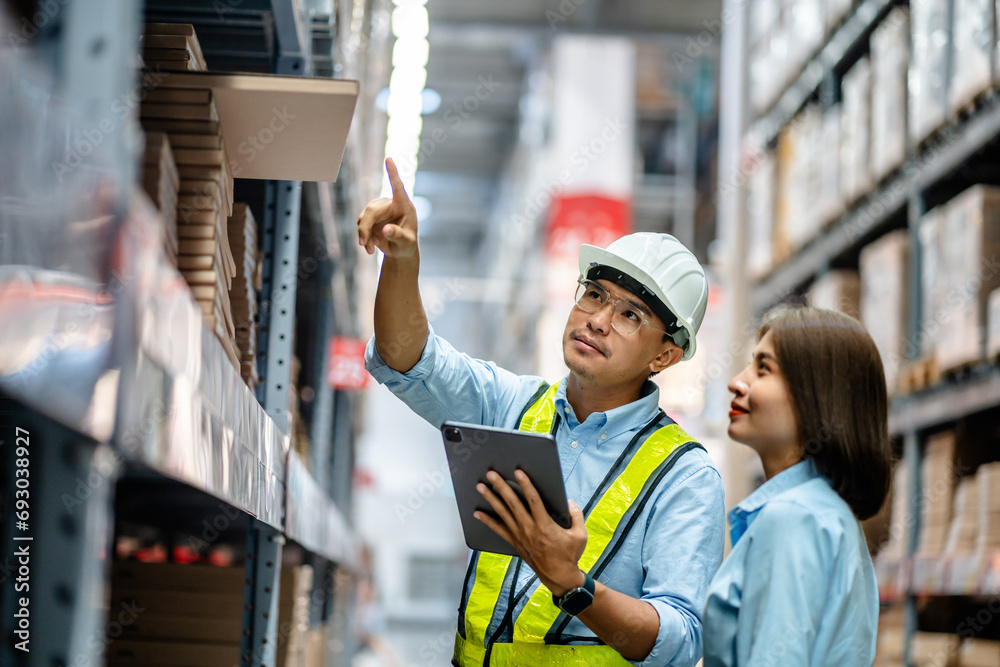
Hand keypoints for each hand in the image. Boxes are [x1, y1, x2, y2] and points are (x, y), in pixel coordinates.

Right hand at [357, 158, 418, 257]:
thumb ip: (398, 235)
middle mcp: (390, 204)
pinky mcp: (370, 217)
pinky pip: (361, 225)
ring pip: (364, 218)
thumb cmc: (408, 244)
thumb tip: (385, 230)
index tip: (389, 159)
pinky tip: (369, 247)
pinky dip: (363, 237)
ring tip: (370, 250)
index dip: (393, 173)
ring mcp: (379, 209)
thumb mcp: (407, 243)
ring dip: (364, 235)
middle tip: (363, 243)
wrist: (400, 251)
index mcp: (404, 205)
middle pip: (372, 210)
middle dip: (365, 227)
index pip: (398, 187)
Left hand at [475, 469, 587, 596]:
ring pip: (503, 514)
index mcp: (545, 525)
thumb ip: (576, 515)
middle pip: (513, 503)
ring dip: (491, 499)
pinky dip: (487, 520)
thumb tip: (569, 501)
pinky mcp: (515, 542)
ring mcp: (520, 536)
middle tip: (491, 474)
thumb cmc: (569, 555)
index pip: (533, 500)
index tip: (518, 472)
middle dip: (501, 487)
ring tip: (481, 487)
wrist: (559, 576)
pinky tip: (477, 513)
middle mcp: (529, 529)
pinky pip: (498, 530)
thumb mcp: (580, 534)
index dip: (525, 485)